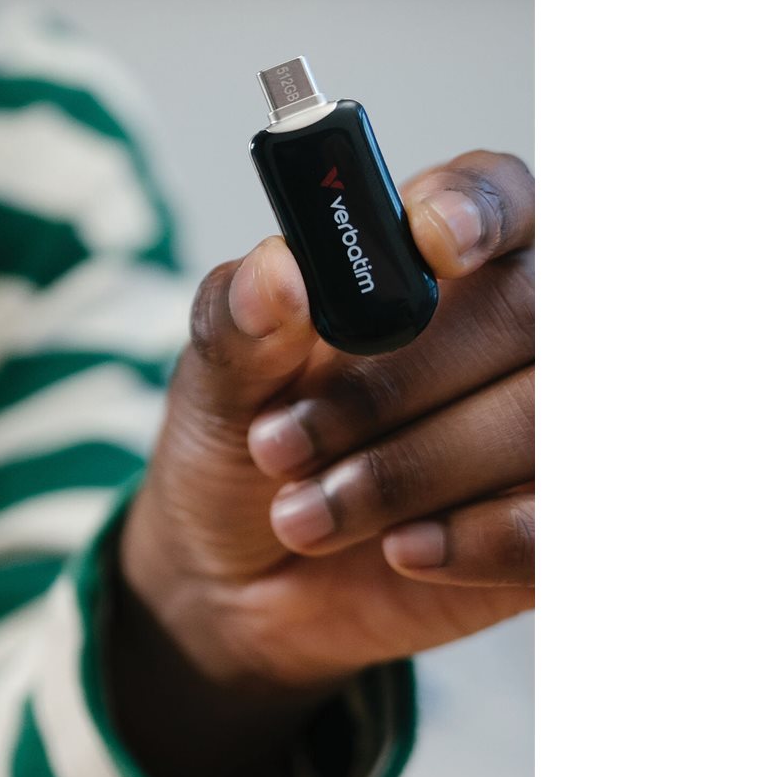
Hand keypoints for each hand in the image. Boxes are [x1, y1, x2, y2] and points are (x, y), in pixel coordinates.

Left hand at [121, 150, 534, 695]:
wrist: (243, 584)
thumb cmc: (242, 451)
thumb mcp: (215, 387)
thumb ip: (241, 322)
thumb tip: (276, 271)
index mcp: (432, 256)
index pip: (496, 192)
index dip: (475, 209)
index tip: (430, 244)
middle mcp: (513, 325)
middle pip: (526, 310)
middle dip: (394, 385)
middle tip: (280, 444)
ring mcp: (550, 420)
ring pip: (542, 418)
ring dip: (414, 471)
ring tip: (304, 513)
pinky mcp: (562, 517)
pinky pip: (560, 517)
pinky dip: (477, 537)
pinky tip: (403, 549)